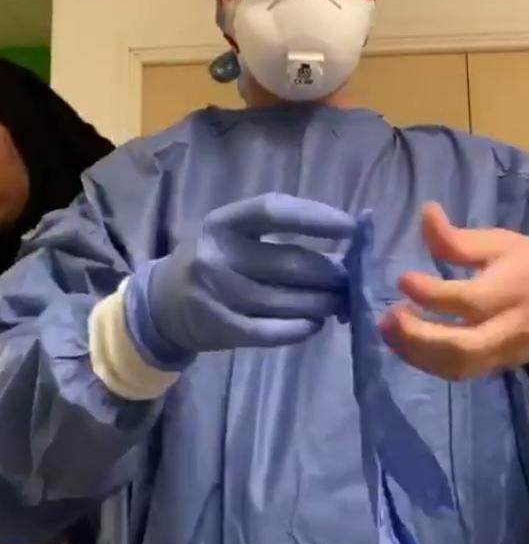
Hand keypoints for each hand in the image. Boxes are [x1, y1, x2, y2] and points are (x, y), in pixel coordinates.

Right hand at [126, 193, 355, 361]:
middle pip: (289, 262)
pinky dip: (299, 329)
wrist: (162, 304)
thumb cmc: (214, 261)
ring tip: (337, 303)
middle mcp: (217, 254)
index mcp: (224, 222)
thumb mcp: (234, 237)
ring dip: (321, 303)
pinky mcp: (220, 327)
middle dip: (330, 272)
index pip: (274, 211)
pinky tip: (314, 325)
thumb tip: (345, 251)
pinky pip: (270, 332)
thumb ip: (279, 238)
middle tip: (350, 278)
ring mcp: (217, 293)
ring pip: (286, 300)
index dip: (316, 217)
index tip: (352, 227)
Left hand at [380, 204, 528, 379]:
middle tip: (388, 316)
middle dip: (418, 337)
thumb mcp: (504, 243)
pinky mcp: (495, 366)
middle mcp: (503, 327)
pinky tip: (406, 344)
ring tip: (388, 330)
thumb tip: (425, 213)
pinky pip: (459, 373)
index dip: (430, 292)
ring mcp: (500, 352)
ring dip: (416, 354)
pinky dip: (428, 363)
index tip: (403, 279)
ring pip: (457, 366)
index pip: (466, 300)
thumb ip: (460, 239)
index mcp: (508, 291)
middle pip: (461, 346)